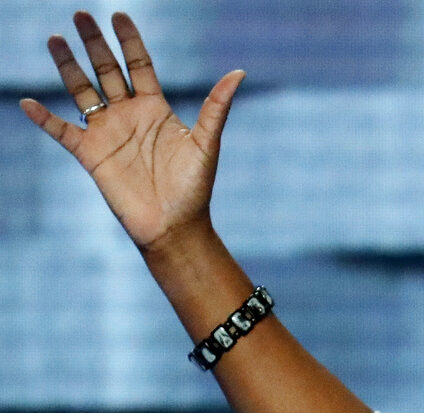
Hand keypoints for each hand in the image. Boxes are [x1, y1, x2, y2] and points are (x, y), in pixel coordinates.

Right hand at [17, 11, 245, 252]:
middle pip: (106, 70)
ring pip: (82, 91)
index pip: (139, 64)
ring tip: (55, 39)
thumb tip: (239, 72)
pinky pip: (62, 131)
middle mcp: (128, 115)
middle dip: (95, 44)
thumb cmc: (195, 187)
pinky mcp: (91, 154)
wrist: (175, 226)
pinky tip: (29, 102)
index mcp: (155, 108)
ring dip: (67, 66)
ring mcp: (107, 132)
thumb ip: (217, 106)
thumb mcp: (207, 142)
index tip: (118, 15)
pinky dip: (45, 118)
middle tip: (80, 14)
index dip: (129, 40)